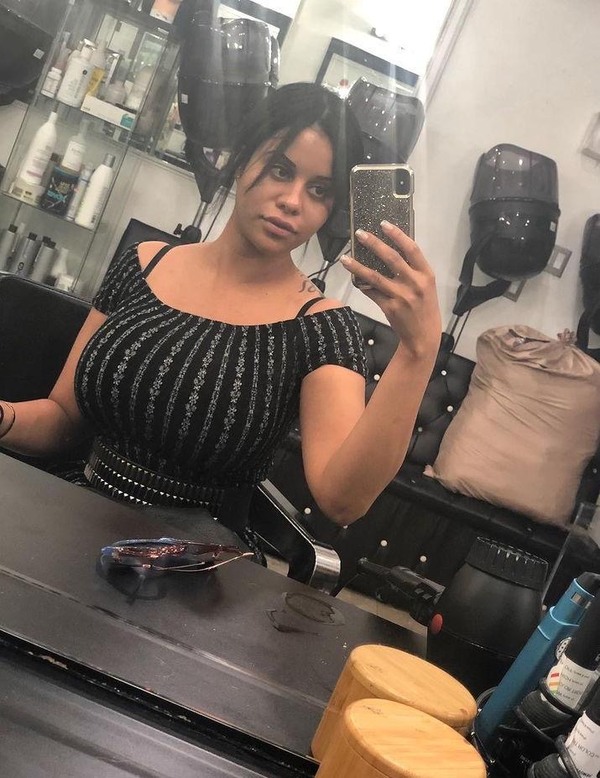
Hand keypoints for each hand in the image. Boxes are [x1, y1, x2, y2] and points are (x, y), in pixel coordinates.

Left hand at [341, 221, 441, 358]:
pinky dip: (361, 284)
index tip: (383, 224)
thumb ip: (413, 270)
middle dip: (374, 243)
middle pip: (391, 258)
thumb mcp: (426, 286)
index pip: (412, 249)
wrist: (423, 336)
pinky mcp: (390, 308)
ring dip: (357, 266)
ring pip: (375, 276)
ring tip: (345, 258)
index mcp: (426, 274)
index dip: (397, 235)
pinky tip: (352, 277)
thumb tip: (390, 249)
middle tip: (359, 233)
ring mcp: (401, 296)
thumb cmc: (424, 307)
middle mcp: (415, 283)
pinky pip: (371, 292)